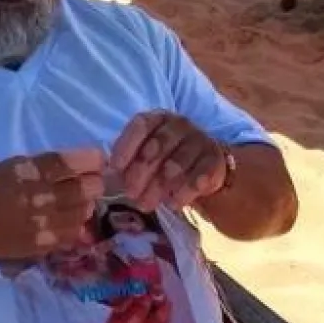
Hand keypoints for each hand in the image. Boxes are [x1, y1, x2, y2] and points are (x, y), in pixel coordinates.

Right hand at [0, 148, 105, 261]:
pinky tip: (69, 218)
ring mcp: (45, 223)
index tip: (98, 160)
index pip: (70, 163)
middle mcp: (41, 197)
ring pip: (85, 211)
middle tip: (93, 181)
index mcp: (30, 172)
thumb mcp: (14, 166)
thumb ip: (45, 165)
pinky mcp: (46, 243)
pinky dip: (77, 223)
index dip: (91, 160)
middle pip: (85, 188)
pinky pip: (74, 232)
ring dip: (87, 203)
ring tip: (79, 200)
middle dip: (94, 182)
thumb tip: (78, 165)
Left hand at [111, 112, 226, 211]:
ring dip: (159, 186)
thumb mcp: (145, 155)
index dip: (127, 145)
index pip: (141, 125)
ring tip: (147, 204)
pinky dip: (184, 192)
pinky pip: (198, 176)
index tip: (115, 168)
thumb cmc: (166, 160)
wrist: (204, 166)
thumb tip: (109, 176)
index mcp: (158, 118)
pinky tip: (172, 204)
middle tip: (131, 194)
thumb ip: (129, 160)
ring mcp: (199, 140)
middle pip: (158, 145)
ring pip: (177, 163)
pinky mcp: (214, 159)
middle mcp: (179, 124)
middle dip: (141, 172)